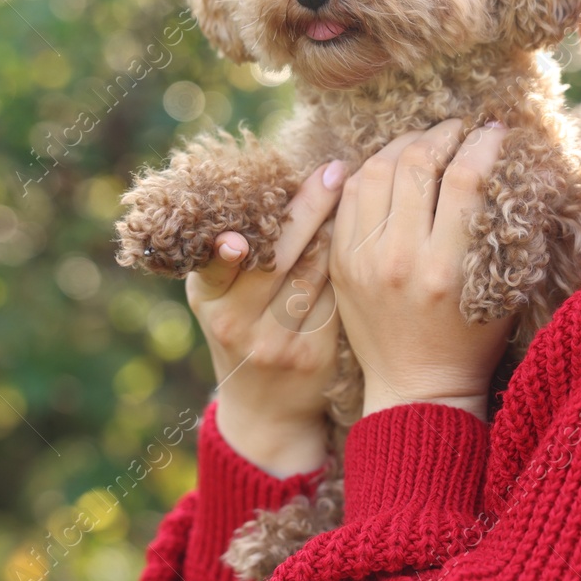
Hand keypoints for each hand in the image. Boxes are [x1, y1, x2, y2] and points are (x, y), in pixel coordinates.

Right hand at [184, 161, 343, 476]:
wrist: (263, 409)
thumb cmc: (242, 328)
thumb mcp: (220, 297)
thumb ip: (231, 255)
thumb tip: (267, 183)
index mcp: (208, 298)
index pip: (221, 262)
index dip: (231, 247)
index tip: (248, 221)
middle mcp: (236, 323)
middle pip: (278, 258)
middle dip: (308, 209)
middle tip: (334, 171)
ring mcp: (276, 343)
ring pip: (315, 272)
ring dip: (338, 229)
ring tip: (360, 189)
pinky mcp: (314, 355)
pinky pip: (337, 296)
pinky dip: (352, 264)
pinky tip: (371, 236)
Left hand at [329, 119, 513, 421]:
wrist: (417, 388)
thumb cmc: (471, 339)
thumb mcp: (501, 287)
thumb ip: (502, 227)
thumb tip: (509, 162)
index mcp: (447, 267)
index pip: (465, 179)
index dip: (482, 144)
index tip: (494, 132)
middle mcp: (401, 259)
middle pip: (417, 163)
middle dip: (443, 134)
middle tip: (458, 130)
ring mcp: (364, 259)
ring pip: (377, 170)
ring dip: (404, 145)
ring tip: (425, 142)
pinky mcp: (342, 261)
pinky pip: (350, 195)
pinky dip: (371, 170)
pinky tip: (391, 166)